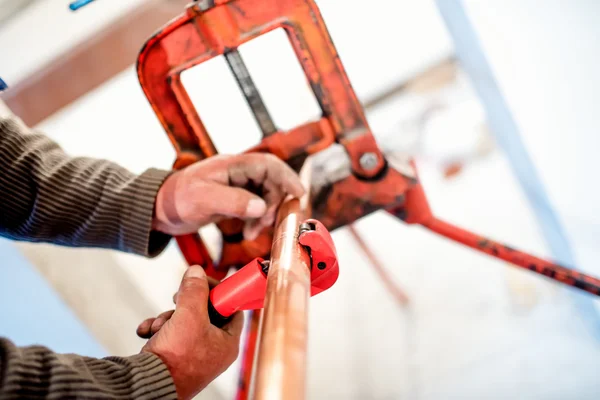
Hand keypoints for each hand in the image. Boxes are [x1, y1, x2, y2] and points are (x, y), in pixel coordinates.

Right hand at [138, 266, 242, 399]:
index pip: (232, 308)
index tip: (202, 282)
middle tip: (177, 298)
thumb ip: (194, 290)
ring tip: (158, 325)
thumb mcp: (189, 315)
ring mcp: (194, 355)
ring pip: (184, 322)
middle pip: (205, 313)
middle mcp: (213, 350)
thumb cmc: (176, 358)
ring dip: (167, 318)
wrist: (147, 385)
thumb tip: (196, 271)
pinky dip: (157, 330)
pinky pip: (170, 335)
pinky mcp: (175, 359)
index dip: (219, 291)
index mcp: (228, 343)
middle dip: (186, 304)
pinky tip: (146, 332)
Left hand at [153, 153, 304, 239]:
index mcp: (231, 165)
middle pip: (270, 183)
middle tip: (265, 224)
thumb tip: (262, 207)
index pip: (268, 165)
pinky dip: (256, 221)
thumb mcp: (203, 199)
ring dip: (265, 216)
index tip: (299, 194)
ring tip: (252, 233)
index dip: (287, 177)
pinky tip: (248, 233)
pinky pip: (255, 208)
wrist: (158, 210)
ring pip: (265, 197)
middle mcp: (237, 174)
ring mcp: (236, 187)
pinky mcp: (233, 201)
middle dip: (273, 205)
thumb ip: (233, 202)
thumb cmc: (176, 199)